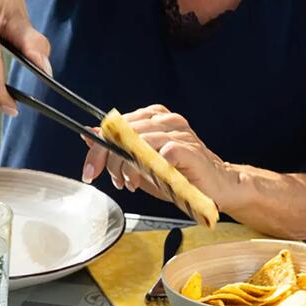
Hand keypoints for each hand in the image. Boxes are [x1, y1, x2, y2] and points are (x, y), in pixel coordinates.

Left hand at [82, 105, 240, 206]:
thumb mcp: (140, 163)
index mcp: (154, 118)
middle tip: (113, 180)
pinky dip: (154, 164)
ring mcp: (180, 133)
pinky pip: (167, 150)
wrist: (216, 188)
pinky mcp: (191, 150)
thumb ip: (117, 148)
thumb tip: (89, 135)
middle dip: (110, 159)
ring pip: (141, 141)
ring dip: (130, 167)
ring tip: (132, 183)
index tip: (90, 170)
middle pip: (125, 132)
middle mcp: (167, 121)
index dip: (98, 148)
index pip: (116, 125)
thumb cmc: (179, 175)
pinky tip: (152, 174)